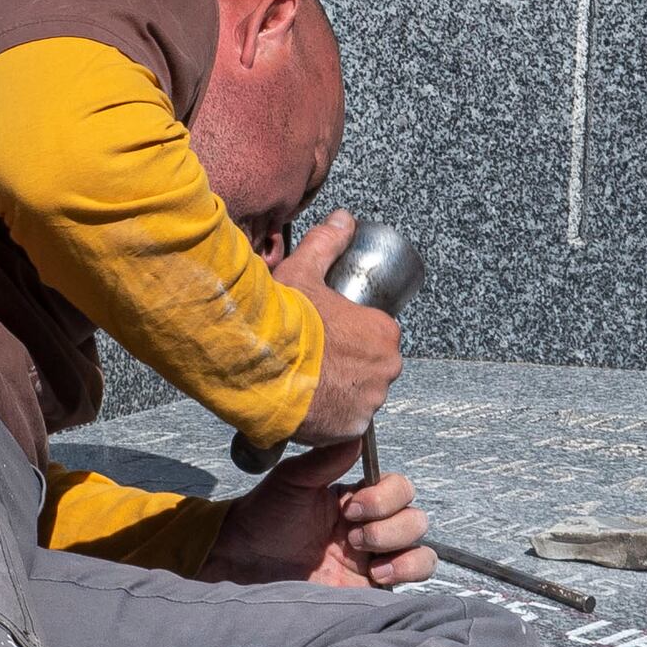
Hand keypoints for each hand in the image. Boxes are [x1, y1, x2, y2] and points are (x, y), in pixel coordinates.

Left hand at [207, 457, 431, 586]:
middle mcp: (372, 527)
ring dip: (401, 548)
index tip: (349, 507)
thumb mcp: (293, 481)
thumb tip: (356, 434)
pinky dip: (406, 572)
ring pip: (422, 550)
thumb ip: (325, 460)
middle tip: (350, 536)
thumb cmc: (266, 517)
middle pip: (416, 519)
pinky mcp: (371, 588)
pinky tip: (375, 574)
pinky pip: (413, 578)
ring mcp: (374, 558)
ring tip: (368, 561)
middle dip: (388, 526)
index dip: (384, 497)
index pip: (399, 489)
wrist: (245, 560)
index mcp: (358, 499)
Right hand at [276, 211, 400, 442]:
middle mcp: (385, 368)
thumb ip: (327, 243)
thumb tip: (342, 218)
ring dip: (341, 392)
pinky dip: (330, 417)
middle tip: (316, 362)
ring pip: (359, 397)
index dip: (352, 338)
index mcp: (383, 332)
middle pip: (372, 369)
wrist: (260, 362)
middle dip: (350, 367)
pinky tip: (309, 406)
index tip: (329, 339)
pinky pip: (344, 423)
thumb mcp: (304, 271)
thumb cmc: (284, 320)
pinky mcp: (350, 428)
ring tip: (309, 384)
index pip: (377, 337)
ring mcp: (369, 401)